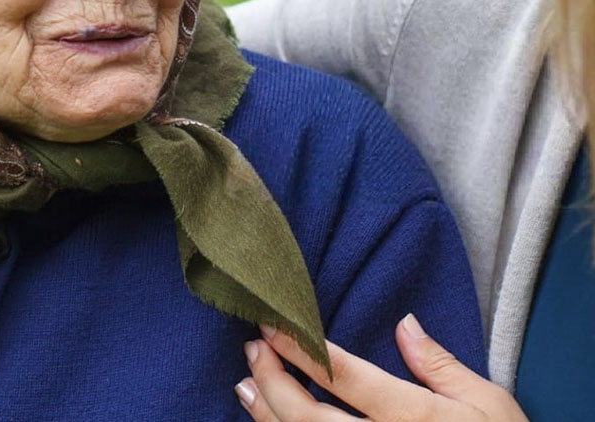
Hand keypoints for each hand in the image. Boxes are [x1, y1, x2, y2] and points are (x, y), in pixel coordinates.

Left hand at [235, 315, 528, 420]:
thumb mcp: (489, 405)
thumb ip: (441, 365)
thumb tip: (404, 323)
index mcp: (415, 417)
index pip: (344, 377)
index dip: (301, 349)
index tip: (271, 324)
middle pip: (311, 418)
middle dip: (273, 381)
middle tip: (251, 349)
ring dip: (268, 418)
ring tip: (245, 388)